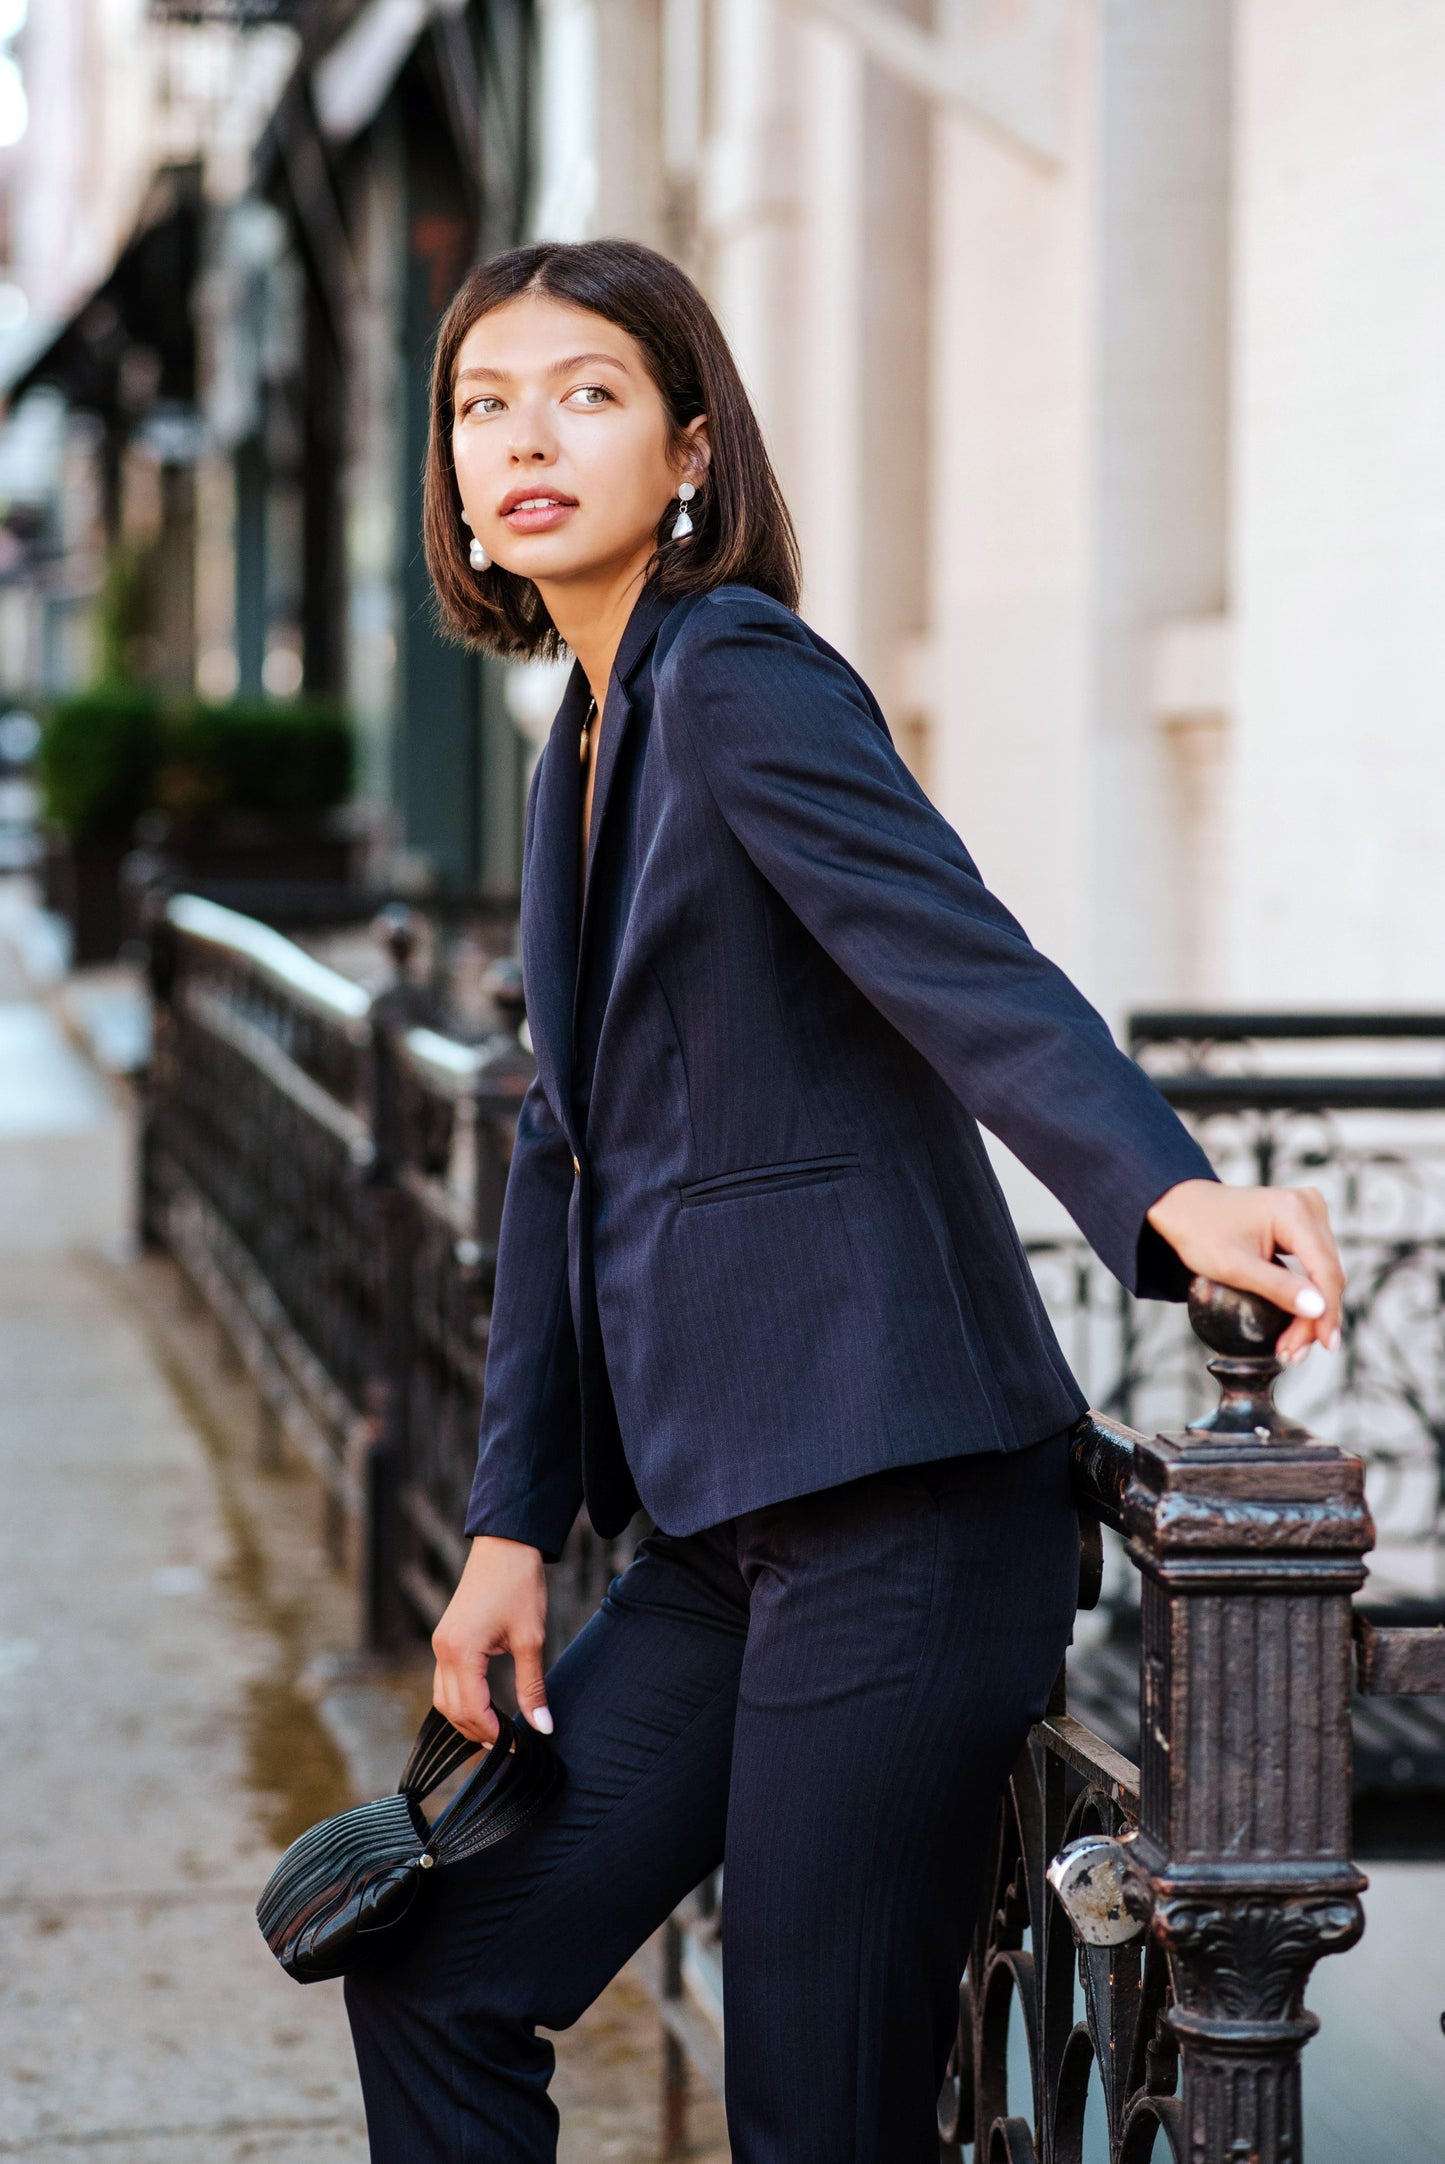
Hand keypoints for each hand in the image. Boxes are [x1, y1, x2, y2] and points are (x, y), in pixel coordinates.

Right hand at [431, 1535, 552, 1744]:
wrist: (505, 1544)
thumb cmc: (518, 1585)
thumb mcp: (531, 1638)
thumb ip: (533, 1686)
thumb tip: (543, 1726)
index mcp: (461, 1652)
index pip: (471, 1710)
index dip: (494, 1735)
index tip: (519, 1746)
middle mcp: (443, 1650)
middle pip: (451, 1711)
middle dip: (478, 1733)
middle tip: (511, 1746)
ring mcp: (441, 1643)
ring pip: (444, 1699)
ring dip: (467, 1720)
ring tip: (499, 1733)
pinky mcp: (446, 1638)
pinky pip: (446, 1681)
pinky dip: (462, 1701)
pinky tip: (485, 1707)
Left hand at [1145, 1178, 1344, 1364]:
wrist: (1184, 1207)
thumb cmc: (1200, 1232)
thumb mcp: (1233, 1267)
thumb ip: (1277, 1288)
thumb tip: (1318, 1310)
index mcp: (1294, 1212)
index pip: (1324, 1270)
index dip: (1327, 1313)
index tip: (1325, 1346)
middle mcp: (1309, 1207)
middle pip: (1327, 1274)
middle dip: (1314, 1319)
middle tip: (1294, 1354)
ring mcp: (1309, 1212)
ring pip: (1324, 1272)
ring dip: (1312, 1312)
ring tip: (1292, 1347)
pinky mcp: (1304, 1223)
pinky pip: (1315, 1265)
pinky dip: (1306, 1295)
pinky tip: (1297, 1323)